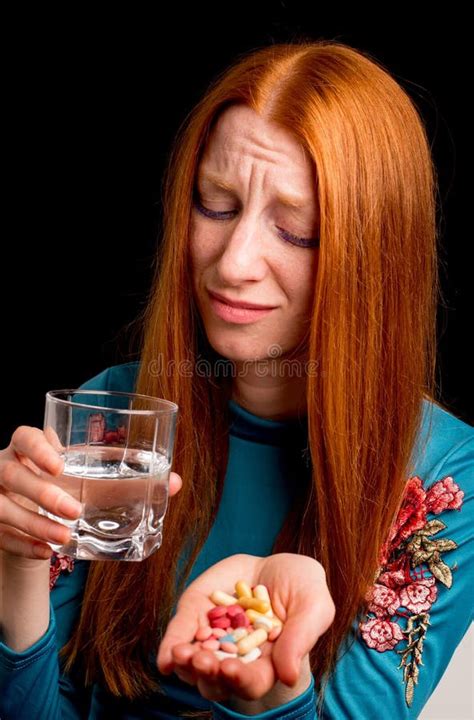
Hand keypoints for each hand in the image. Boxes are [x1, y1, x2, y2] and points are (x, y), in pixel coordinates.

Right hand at [0, 425, 181, 561]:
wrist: (32, 511)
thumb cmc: (71, 486)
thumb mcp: (93, 480)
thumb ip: (130, 480)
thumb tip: (176, 482)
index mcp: (29, 447)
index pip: (24, 436)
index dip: (38, 448)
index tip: (61, 466)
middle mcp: (7, 466)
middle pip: (13, 473)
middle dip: (42, 493)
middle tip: (74, 510)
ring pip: (2, 506)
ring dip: (34, 523)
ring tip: (65, 537)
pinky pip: (0, 534)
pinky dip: (22, 545)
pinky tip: (45, 553)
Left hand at [157, 553, 334, 709]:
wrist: (278, 562)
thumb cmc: (303, 587)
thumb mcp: (313, 605)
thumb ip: (301, 637)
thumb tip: (287, 675)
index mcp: (267, 662)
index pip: (252, 681)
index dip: (241, 680)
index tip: (232, 670)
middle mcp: (237, 657)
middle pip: (217, 680)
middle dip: (207, 674)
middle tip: (202, 662)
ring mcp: (214, 638)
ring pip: (194, 665)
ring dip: (187, 665)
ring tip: (182, 654)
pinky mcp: (197, 614)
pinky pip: (181, 634)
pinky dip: (170, 646)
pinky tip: (167, 655)